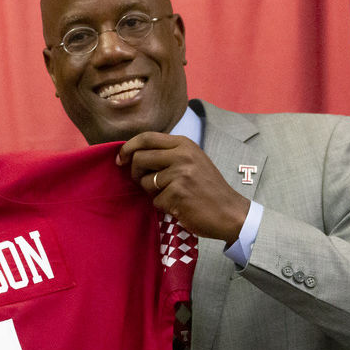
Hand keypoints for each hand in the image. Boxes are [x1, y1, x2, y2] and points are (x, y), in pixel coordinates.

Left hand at [116, 132, 249, 242]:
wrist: (229, 212)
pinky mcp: (178, 193)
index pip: (147, 137)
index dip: (128, 147)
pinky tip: (179, 206)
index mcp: (184, 144)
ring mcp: (181, 173)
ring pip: (145, 181)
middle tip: (145, 183)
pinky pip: (155, 201)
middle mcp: (183, 155)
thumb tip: (133, 154)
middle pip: (139, 158)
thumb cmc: (207, 189)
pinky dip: (163, 207)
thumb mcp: (191, 162)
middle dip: (135, 173)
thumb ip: (167, 155)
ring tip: (171, 195)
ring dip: (152, 193)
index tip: (120, 159)